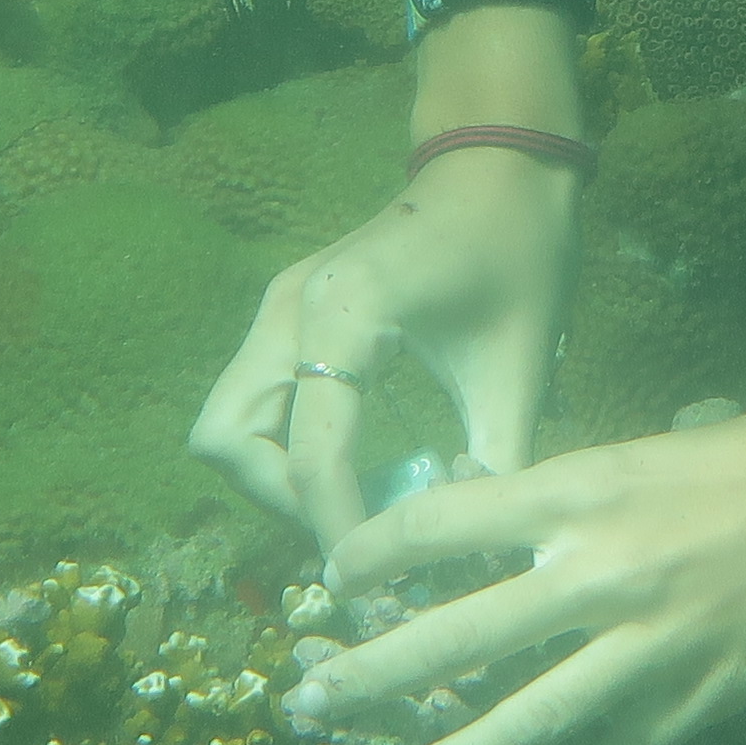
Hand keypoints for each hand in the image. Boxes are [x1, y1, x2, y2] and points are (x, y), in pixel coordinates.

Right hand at [192, 146, 583, 550]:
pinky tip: (356, 468)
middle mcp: (287, 308)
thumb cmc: (519, 252)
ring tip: (356, 505)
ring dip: (275, 479)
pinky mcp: (284, 315)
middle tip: (356, 531)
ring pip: (226, 425)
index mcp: (344, 313)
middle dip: (282, 502)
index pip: (313, 452)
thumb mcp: (519, 364)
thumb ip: (496, 462)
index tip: (382, 581)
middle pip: (225, 440)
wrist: (499, 163)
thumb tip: (481, 556)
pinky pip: (253, 402)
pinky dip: (284, 449)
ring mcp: (276, 308)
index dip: (341, 529)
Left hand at [289, 391, 745, 744]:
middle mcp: (603, 571)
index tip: (331, 581)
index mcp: (587, 488)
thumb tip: (523, 521)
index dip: (371, 556)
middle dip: (369, 677)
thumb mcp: (664, 443)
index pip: (441, 525)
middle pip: (455, 635)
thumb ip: (589, 490)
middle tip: (301, 707)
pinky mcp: (704, 702)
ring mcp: (653, 647)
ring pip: (523, 721)